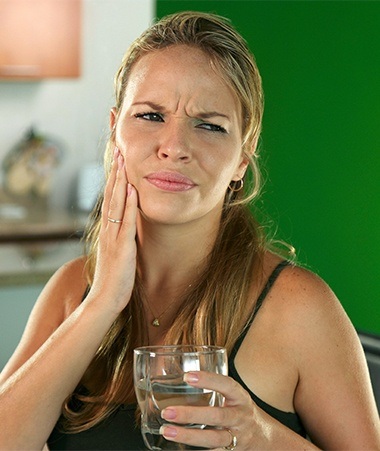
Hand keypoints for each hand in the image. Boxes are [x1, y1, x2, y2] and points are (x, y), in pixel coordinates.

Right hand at [90, 147, 137, 313]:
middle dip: (115, 173)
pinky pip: (125, 222)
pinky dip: (128, 204)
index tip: (118, 162)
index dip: (114, 180)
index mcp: (108, 231)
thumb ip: (120, 238)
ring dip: (120, 181)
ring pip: (115, 204)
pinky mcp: (122, 247)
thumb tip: (127, 226)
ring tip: (123, 161)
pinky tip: (131, 189)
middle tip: (118, 151)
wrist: (104, 299)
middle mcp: (108, 230)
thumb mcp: (117, 253)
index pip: (110, 199)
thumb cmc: (113, 279)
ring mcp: (113, 237)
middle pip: (110, 196)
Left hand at [160, 371, 257, 449]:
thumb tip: (182, 377)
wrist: (264, 437)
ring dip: (188, 436)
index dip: (208, 379)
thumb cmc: (240, 410)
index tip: (187, 376)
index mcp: (240, 397)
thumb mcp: (234, 395)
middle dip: (191, 415)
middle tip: (168, 412)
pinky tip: (179, 450)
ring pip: (213, 438)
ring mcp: (237, 437)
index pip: (226, 385)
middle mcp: (240, 417)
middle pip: (217, 416)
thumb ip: (215, 387)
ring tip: (167, 431)